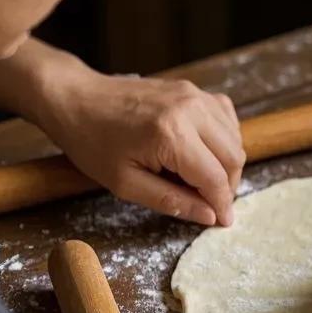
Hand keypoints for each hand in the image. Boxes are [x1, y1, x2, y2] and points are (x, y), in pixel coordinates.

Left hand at [36, 64, 244, 225]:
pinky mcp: (192, 89)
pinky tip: (206, 152)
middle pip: (234, 156)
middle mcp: (190, 110)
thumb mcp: (125, 184)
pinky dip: (224, 138)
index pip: (215, 178)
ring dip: (227, 163)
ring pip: (234, 136)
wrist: (77, 99)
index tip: (223, 222)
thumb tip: (208, 215)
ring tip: (204, 180)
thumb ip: (170, 200)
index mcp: (171, 135)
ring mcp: (194, 95)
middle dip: (228, 186)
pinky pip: (225, 117)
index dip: (222, 204)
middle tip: (211, 204)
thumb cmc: (93, 143)